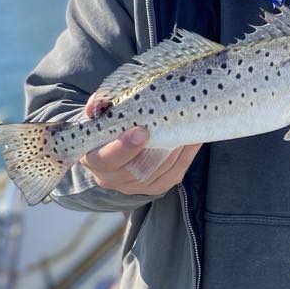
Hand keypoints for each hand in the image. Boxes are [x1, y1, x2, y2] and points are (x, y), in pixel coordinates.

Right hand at [81, 94, 200, 194]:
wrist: (113, 150)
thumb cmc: (107, 128)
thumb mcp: (98, 116)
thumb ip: (98, 106)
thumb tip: (102, 101)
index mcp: (95, 160)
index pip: (107, 159)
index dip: (124, 148)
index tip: (141, 132)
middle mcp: (113, 179)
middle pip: (136, 170)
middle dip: (157, 150)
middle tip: (173, 128)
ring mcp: (135, 187)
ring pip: (159, 171)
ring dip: (176, 150)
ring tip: (188, 127)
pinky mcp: (156, 187)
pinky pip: (174, 173)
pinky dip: (186, 155)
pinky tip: (194, 138)